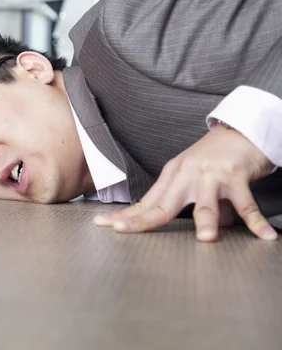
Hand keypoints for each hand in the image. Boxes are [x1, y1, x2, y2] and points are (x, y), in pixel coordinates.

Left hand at [94, 124, 277, 240]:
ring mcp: (210, 174)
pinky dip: (256, 221)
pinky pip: (246, 203)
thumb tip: (195, 229)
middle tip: (123, 231)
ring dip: (207, 221)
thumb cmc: (214, 158)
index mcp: (172, 176)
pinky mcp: (235, 174)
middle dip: (141, 220)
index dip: (125, 215)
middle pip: (162, 204)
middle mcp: (186, 175)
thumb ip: (190, 205)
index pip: (145, 202)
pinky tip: (264, 235)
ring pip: (205, 203)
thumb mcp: (194, 179)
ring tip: (206, 239)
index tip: (102, 224)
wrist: (240, 128)